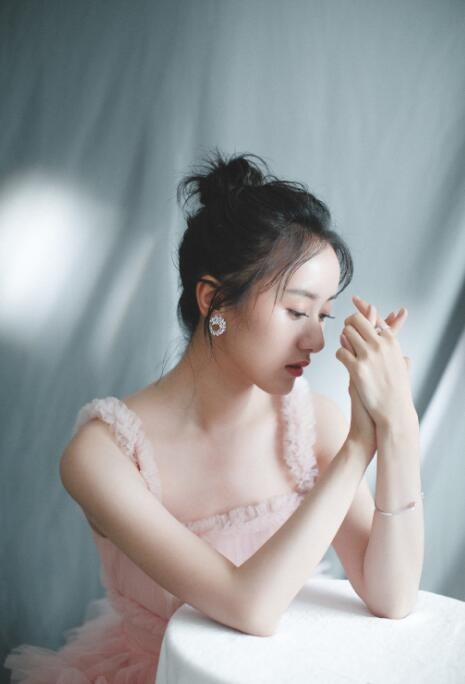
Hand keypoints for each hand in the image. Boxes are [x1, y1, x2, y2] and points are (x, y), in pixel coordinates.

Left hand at [336, 296, 413, 427]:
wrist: (393, 411)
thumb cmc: (397, 392)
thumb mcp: (402, 370)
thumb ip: (401, 359)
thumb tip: (406, 357)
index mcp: (392, 341)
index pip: (375, 317)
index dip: (364, 307)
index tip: (356, 300)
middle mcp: (381, 345)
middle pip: (357, 320)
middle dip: (349, 323)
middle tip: (346, 328)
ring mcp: (368, 356)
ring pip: (346, 334)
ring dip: (343, 339)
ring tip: (345, 346)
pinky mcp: (356, 369)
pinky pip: (340, 352)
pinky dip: (340, 354)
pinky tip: (343, 358)